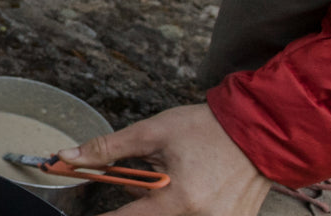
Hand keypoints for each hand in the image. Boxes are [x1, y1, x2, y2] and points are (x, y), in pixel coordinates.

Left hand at [58, 105, 269, 214]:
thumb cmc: (209, 128)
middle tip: (147, 179)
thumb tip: (68, 157)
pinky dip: (184, 204)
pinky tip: (195, 184)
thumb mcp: (152, 133)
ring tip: (182, 174)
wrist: (262, 127)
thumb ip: (107, 149)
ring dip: (162, 202)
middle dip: (140, 202)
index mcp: (180, 199)